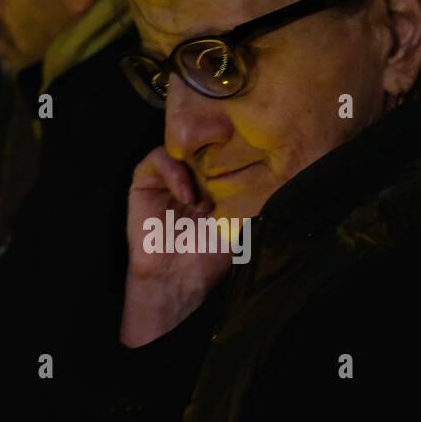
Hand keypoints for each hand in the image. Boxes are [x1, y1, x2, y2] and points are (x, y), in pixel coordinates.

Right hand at [121, 147, 231, 346]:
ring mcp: (167, 177)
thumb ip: (249, 195)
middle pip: (202, 143)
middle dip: (216, 149)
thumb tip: (275, 172)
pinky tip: (187, 195)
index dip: (235, 147)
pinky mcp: (145, 181)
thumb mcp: (239, 221)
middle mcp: (191, 175)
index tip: (251, 150)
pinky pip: (158, 158)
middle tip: (230, 160)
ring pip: (180, 146)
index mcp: (213, 182)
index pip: (223, 151)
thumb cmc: (208, 255)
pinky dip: (173, 171)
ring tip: (206, 193)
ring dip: (195, 163)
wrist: (175, 278)